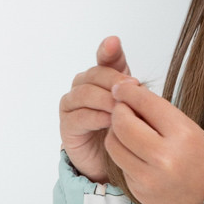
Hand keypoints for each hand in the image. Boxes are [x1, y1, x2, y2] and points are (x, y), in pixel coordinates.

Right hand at [59, 36, 132, 182]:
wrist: (116, 160)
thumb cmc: (125, 129)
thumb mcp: (135, 106)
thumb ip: (133, 86)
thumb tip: (136, 77)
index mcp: (101, 77)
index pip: (104, 58)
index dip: (108, 50)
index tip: (114, 43)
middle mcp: (83, 86)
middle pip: (94, 74)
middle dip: (114, 80)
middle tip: (132, 86)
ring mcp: (72, 106)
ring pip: (84, 94)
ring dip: (104, 99)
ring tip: (121, 107)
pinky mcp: (67, 126)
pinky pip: (79, 117)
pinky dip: (94, 117)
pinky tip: (109, 120)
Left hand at [105, 81, 203, 203]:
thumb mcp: (194, 133)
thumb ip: (162, 117)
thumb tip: (131, 99)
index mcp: (183, 134)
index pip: (145, 103)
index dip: (128, 91)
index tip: (122, 88)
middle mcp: (163, 156)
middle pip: (121, 123)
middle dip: (118, 111)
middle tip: (122, 109)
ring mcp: (148, 176)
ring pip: (114, 144)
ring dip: (115, 133)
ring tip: (127, 131)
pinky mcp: (139, 191)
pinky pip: (121, 164)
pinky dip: (125, 155)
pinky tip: (137, 154)